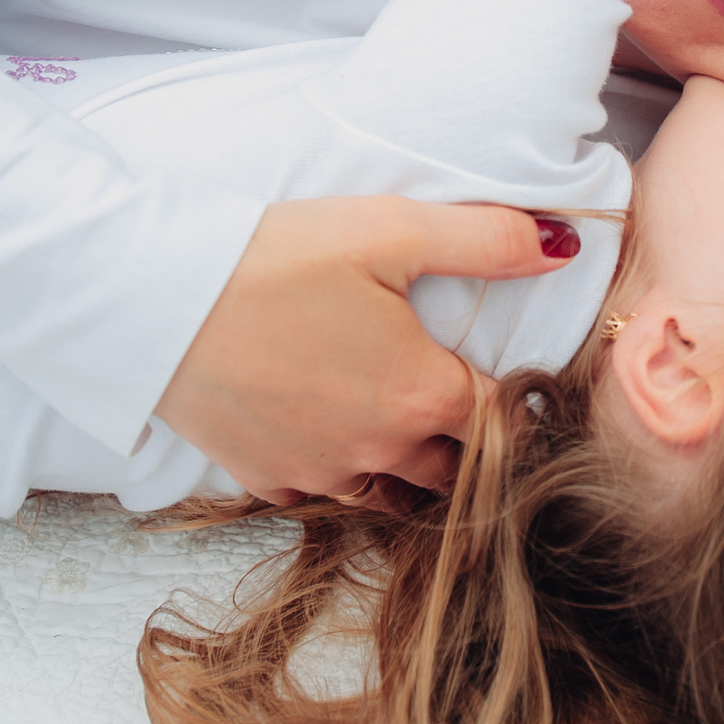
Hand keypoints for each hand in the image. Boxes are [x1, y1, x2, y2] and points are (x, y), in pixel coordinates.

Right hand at [154, 197, 577, 501]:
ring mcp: (319, 472)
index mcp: (423, 393)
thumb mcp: (392, 228)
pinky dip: (336, 474)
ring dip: (406, 469)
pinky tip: (329, 433)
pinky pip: (321, 496)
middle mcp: (379, 450)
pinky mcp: (263, 479)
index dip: (516, 406)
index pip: (502, 423)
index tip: (517, 390)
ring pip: (388, 493)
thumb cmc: (277, 256)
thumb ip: (487, 240)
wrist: (156, 295)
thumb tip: (566, 246)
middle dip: (465, 447)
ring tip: (403, 427)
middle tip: (460, 408)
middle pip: (451, 471)